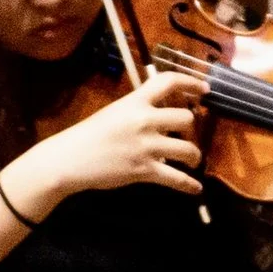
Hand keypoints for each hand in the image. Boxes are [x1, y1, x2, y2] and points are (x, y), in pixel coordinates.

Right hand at [26, 74, 203, 203]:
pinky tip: (195, 189)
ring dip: (194, 156)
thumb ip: (136, 110)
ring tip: (192, 160)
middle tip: (186, 134)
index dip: (191, 83)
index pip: (169, 82)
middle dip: (191, 127)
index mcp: (135, 102)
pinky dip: (188, 185)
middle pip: (186, 118)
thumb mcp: (113, 113)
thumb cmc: (87, 136)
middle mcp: (145, 121)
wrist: (68, 160)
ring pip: (188, 148)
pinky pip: (175, 178)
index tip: (204, 89)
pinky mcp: (144, 170)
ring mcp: (146, 146)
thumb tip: (159, 115)